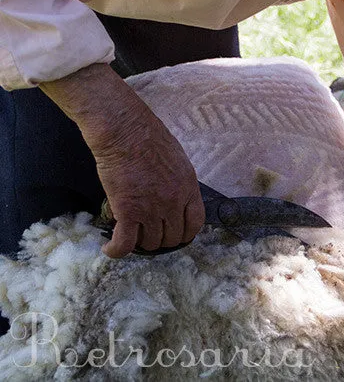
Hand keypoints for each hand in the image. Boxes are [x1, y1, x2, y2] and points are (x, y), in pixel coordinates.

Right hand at [40, 63, 204, 257]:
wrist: (125, 131)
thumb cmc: (148, 137)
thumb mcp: (177, 160)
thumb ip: (179, 182)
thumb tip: (175, 196)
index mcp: (188, 188)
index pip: (195, 224)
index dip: (185, 234)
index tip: (175, 234)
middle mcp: (174, 203)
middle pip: (172, 237)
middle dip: (161, 239)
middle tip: (148, 233)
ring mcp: (151, 209)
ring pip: (150, 243)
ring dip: (140, 242)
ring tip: (131, 235)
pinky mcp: (127, 212)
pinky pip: (125, 244)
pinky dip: (116, 250)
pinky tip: (109, 249)